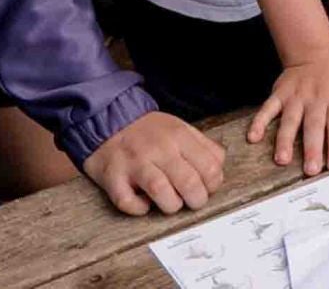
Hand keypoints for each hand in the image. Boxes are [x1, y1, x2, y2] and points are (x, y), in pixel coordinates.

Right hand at [82, 110, 226, 215]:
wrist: (108, 120)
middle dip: (196, 200)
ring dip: (171, 205)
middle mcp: (158, 149)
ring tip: (170, 203)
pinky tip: (144, 204)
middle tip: (192, 201)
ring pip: (162, 193)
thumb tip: (219, 168)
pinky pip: (128, 203)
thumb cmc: (148, 131)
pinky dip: (139, 209)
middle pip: (189, 183)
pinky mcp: (113, 177)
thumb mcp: (180, 128)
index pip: (210, 167)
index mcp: (179, 136)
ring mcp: (134, 163)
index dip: (212, 185)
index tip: (206, 188)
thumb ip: (203, 146)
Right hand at [249, 53, 328, 174]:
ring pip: (290, 120)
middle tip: (310, 170)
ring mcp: (296, 97)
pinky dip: (260, 121)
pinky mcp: (279, 94)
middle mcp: (316, 99)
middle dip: (311, 148)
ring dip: (284, 140)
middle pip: (314, 126)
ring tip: (281, 160)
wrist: (313, 51)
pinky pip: (268, 108)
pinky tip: (253, 137)